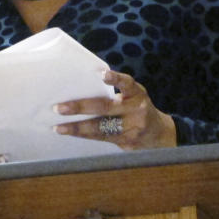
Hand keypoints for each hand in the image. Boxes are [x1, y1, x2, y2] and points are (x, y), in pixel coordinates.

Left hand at [52, 70, 176, 148]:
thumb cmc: (137, 109)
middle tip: (60, 108)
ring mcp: (132, 128)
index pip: (127, 84)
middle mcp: (136, 110)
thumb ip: (116, 93)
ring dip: (77, 128)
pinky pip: (102, 139)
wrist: (159, 134)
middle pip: (106, 108)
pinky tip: (71, 133)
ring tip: (59, 127)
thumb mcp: (133, 96)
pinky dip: (85, 135)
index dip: (116, 79)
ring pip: (100, 128)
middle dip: (80, 107)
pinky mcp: (127, 143)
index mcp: (137, 94)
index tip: (103, 75)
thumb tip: (82, 88)